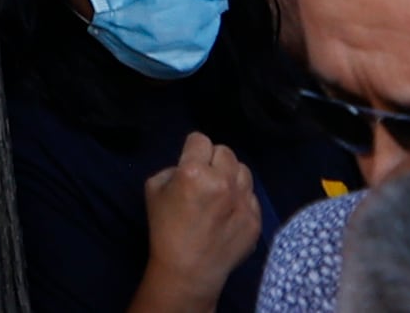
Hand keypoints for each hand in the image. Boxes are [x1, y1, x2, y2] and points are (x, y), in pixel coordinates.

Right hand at [142, 133, 261, 297]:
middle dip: (213, 160)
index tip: (189, 161)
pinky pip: (251, 195)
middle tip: (205, 178)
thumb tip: (190, 165)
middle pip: (225, 151)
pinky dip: (240, 199)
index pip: (200, 139)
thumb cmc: (165, 229)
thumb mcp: (154, 189)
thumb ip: (172, 168)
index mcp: (194, 173)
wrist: (189, 270)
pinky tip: (228, 213)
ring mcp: (243, 202)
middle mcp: (223, 183)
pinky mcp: (256, 219)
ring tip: (220, 193)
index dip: (192, 149)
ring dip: (231, 176)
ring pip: (243, 170)